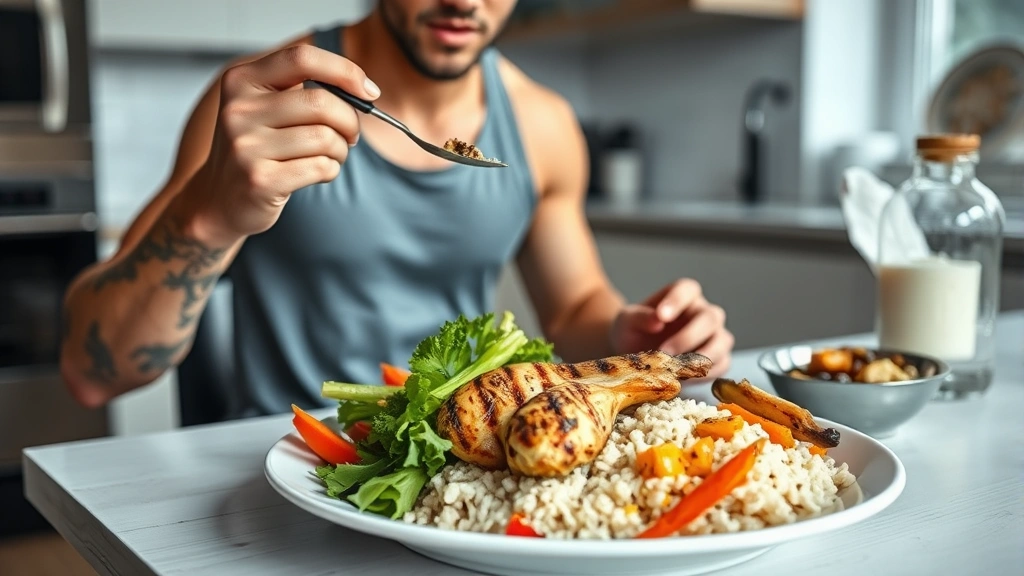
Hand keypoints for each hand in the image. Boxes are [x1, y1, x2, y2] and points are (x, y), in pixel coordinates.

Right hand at [187, 44, 378, 243]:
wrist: (218, 199)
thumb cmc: (255, 149)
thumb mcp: (265, 107)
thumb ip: (302, 90)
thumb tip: (362, 89)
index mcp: (242, 80)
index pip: (302, 58)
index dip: (344, 70)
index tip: (369, 91)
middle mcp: (239, 109)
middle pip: (321, 102)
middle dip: (350, 121)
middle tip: (350, 135)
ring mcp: (245, 146)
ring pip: (325, 138)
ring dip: (341, 150)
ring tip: (331, 156)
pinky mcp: (259, 180)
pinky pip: (320, 167)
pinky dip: (331, 170)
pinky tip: (319, 172)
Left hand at [610, 279, 733, 379]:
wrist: (635, 356)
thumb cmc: (633, 332)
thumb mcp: (627, 322)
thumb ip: (639, 317)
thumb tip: (657, 320)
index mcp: (683, 295)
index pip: (688, 289)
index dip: (678, 300)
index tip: (661, 316)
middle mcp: (703, 312)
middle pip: (710, 317)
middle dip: (688, 337)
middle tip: (664, 352)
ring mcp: (714, 335)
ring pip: (722, 340)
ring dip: (701, 356)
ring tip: (675, 369)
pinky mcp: (718, 358)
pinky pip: (722, 364)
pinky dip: (707, 373)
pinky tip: (685, 377)